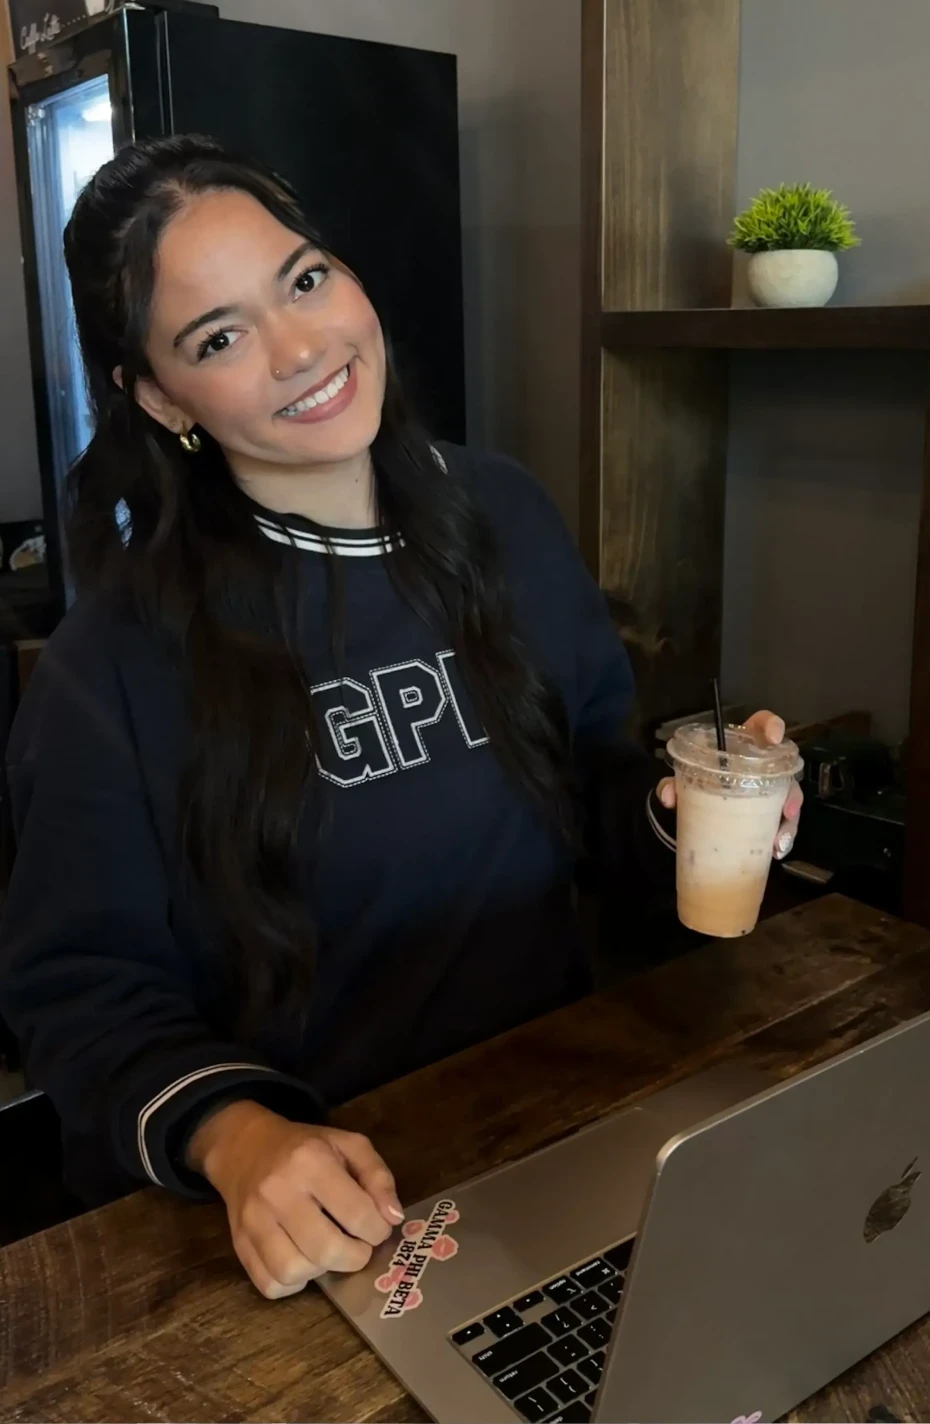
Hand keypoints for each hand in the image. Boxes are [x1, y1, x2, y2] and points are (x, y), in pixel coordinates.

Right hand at [187, 1100, 402, 1298]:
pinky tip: (302, 1260)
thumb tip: (393, 1217)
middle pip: (326, 1249)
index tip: (377, 1227)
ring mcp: (253, 1220)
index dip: (378, 1229)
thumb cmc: (306, 1148)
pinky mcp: (238, 1243)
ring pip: (294, 1272)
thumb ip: (378, 1176)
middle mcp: (278, 1191)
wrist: (246, 1148)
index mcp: (310, 1160)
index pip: (357, 1213)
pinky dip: (292, 1283)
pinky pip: (269, 1284)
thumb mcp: (348, 1145)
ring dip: (322, 1271)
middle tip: (359, 1247)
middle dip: (355, 1257)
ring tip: (329, 1252)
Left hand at [656, 709, 803, 859]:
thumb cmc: (695, 783)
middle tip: (787, 812)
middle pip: (785, 772)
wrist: (692, 810)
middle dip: (792, 793)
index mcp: (741, 746)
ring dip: (788, 824)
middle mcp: (760, 766)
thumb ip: (673, 784)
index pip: (761, 725)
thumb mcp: (683, 782)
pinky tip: (776, 851)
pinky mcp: (767, 816)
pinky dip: (782, 839)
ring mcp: (767, 791)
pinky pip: (782, 825)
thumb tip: (669, 795)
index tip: (774, 737)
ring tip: (778, 843)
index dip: (772, 725)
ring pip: (788, 803)